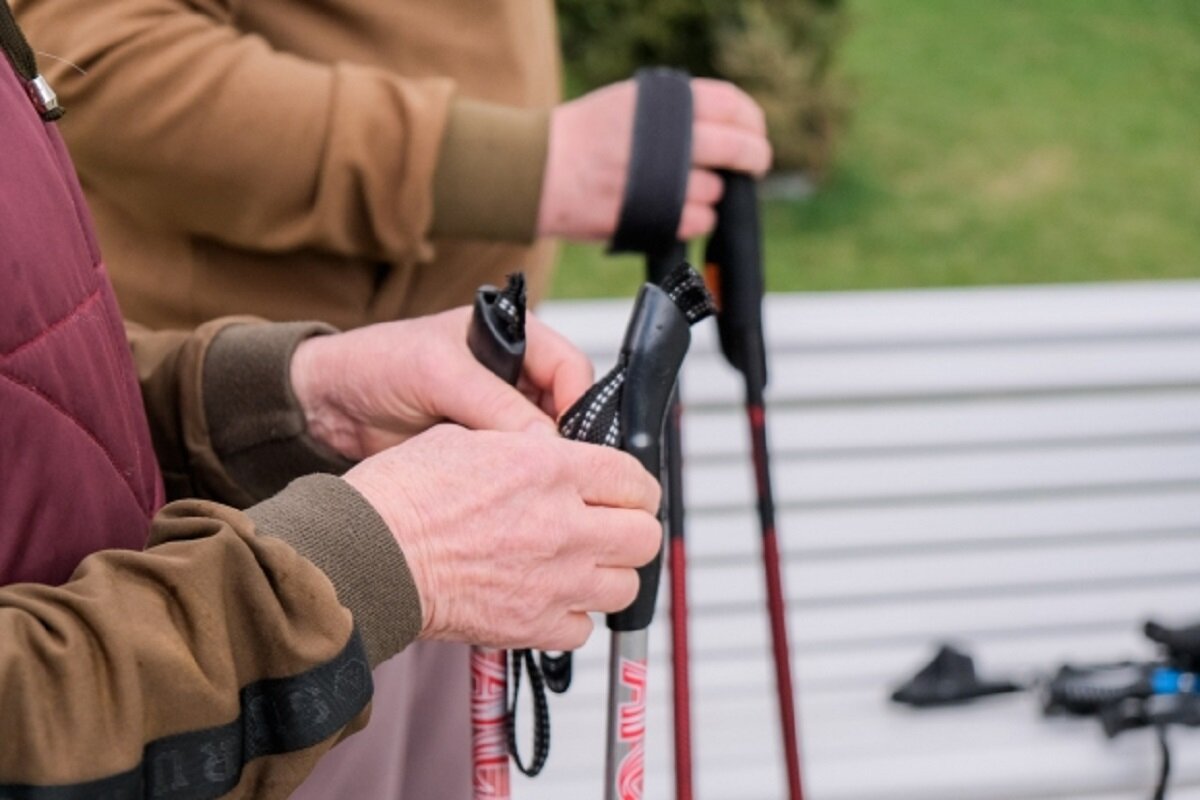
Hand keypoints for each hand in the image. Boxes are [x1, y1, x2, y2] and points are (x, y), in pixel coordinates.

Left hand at [289, 307, 593, 459]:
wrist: (327, 406)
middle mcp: (515, 377)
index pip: (571, 369)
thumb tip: (547, 442)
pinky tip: (507, 498)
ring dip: (538, 466)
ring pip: (544, 446)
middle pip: (566, 411)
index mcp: (516, 339)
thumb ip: (494, 403)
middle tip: (555, 473)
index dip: (577, 404)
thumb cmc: (376, 363)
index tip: (572, 442)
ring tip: (529, 488)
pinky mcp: (483, 452)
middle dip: (562, 442)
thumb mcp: (438, 373)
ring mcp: (500, 416)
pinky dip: (514, 484)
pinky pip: (515, 470)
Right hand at [343, 425, 661, 649]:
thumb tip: (549, 455)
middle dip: (631, 529)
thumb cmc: (400, 498)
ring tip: (580, 566)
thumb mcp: (466, 439)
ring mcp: (552, 579)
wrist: (367, 556)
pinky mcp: (531, 624)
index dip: (634, 485)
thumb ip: (524, 450)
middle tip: (609, 527)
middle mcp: (562, 524)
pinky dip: (572, 617)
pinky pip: (582, 629)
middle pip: (643, 536)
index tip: (624, 492)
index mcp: (549, 469)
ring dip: (608, 575)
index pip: (634, 478)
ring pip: (625, 586)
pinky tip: (548, 598)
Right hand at [536, 78, 772, 240]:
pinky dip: (696, 219)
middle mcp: (668, 138)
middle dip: (755, 159)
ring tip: (687, 190)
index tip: (755, 134)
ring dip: (712, 194)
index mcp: (664, 103)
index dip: (752, 122)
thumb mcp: (629, 103)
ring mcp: (661, 179)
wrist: (536, 170)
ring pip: (716, 191)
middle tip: (754, 166)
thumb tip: (728, 129)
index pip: (732, 105)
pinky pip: (698, 221)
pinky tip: (679, 211)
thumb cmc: (582, 137)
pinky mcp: (653, 216)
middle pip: (738, 148)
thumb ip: (676, 112)